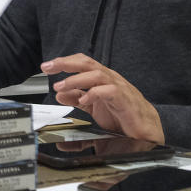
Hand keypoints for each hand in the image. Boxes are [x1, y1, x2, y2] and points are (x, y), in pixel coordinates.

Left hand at [42, 54, 163, 142]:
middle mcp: (109, 79)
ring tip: (60, 86)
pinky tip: (83, 100)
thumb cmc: (121, 115)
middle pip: (87, 63)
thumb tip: (59, 94)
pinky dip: (95, 93)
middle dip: (66, 63)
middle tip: (48, 67)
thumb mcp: (93, 107)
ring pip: (96, 75)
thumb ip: (77, 99)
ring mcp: (118, 87)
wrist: (145, 128)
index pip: (82, 63)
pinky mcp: (125, 99)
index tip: (46, 67)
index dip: (64, 62)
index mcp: (101, 79)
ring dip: (76, 80)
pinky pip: (109, 91)